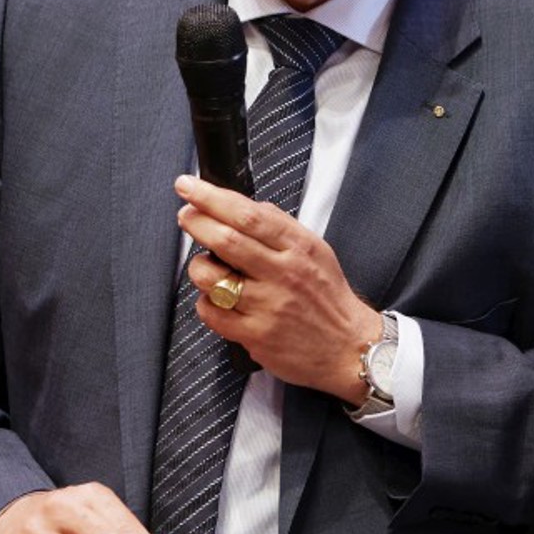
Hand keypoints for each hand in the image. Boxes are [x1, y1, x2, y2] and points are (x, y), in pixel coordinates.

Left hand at [174, 175, 379, 400]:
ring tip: (207, 267)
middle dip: (196, 222)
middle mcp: (283, 274)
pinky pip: (212, 313)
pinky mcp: (255, 335)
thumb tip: (245, 206)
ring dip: (199, 267)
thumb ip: (282, 227)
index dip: (212, 197)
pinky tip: (218, 300)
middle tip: (185, 216)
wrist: (348, 347)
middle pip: (226, 240)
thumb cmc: (328, 298)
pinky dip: (206, 302)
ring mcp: (268, 306)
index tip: (190, 187)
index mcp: (298, 248)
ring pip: (211, 278)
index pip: (249, 214)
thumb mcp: (317, 251)